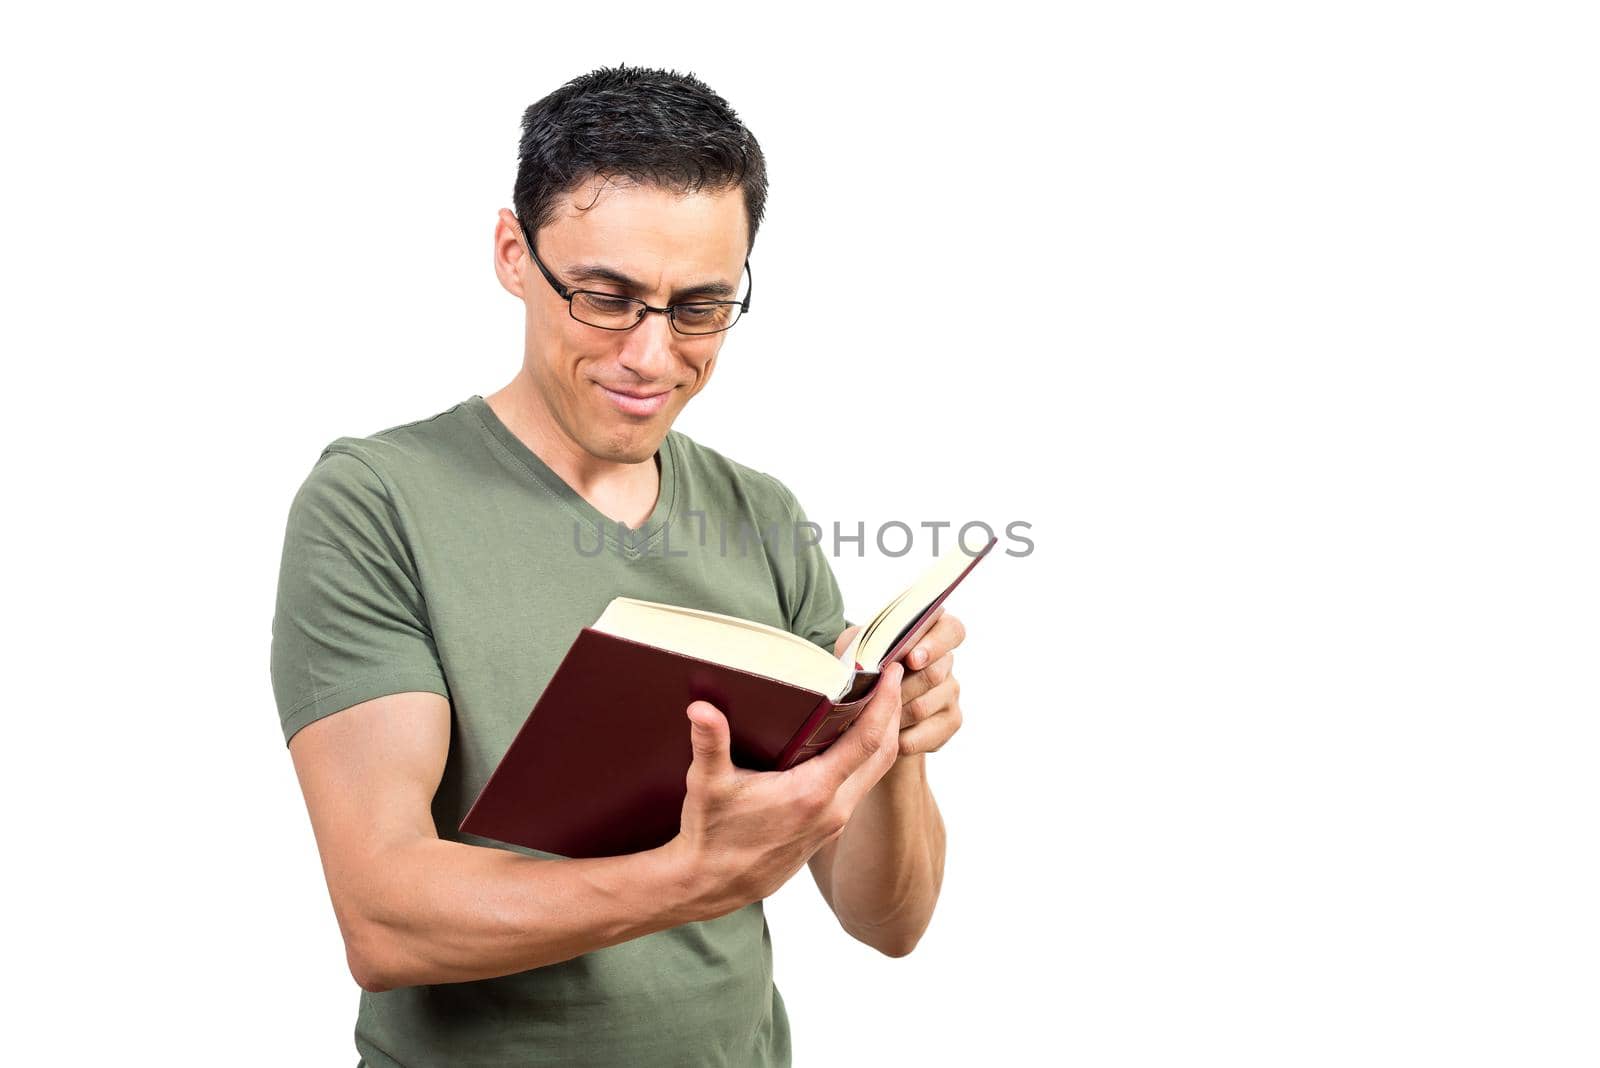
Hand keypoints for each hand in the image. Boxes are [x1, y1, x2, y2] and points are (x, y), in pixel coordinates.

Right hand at [668, 660, 905, 918]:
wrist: (710, 886)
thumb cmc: (710, 836)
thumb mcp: (707, 786)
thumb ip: (709, 743)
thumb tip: (700, 708)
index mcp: (813, 793)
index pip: (867, 741)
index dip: (885, 703)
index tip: (892, 671)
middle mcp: (833, 809)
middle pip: (884, 754)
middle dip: (894, 712)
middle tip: (894, 676)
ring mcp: (833, 823)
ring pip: (874, 774)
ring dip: (883, 737)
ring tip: (878, 701)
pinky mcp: (826, 831)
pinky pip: (860, 787)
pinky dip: (866, 759)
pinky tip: (851, 741)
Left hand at [834, 606, 965, 756]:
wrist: (865, 705)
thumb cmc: (863, 668)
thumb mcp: (859, 649)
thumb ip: (866, 646)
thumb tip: (864, 660)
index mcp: (932, 633)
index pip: (952, 630)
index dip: (935, 645)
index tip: (912, 660)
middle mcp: (946, 662)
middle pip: (934, 674)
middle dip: (900, 687)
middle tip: (876, 694)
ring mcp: (951, 692)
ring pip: (923, 706)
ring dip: (893, 714)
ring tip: (872, 714)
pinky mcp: (951, 721)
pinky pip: (926, 734)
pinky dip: (900, 738)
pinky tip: (885, 735)